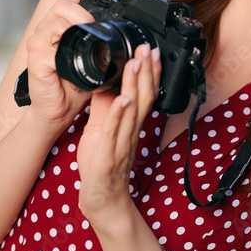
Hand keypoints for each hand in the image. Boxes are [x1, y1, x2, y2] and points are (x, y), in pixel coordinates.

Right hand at [24, 0, 110, 128]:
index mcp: (63, 24)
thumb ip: (104, 41)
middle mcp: (48, 29)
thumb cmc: (77, 84)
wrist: (60, 110)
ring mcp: (39, 43)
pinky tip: (74, 60)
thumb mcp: (97, 58)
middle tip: (96, 24)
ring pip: (56, 20)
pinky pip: (48, 47)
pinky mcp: (35, 59)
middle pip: (62, 3)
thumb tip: (128, 30)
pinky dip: (64, 50)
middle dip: (83, 11)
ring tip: (88, 39)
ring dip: (76, 25)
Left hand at [77, 43, 162, 224]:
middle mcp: (130, 133)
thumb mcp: (100, 132)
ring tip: (137, 63)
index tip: (150, 50)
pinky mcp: (107, 158)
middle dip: (147, 71)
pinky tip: (123, 100)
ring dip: (136, 86)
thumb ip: (104, 109)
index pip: (143, 94)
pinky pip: (114, 134)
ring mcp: (121, 145)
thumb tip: (105, 84)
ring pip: (132, 111)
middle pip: (144, 97)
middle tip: (148, 48)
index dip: (149, 72)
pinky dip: (119, 116)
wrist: (102, 203)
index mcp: (129, 126)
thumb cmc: (102, 168)